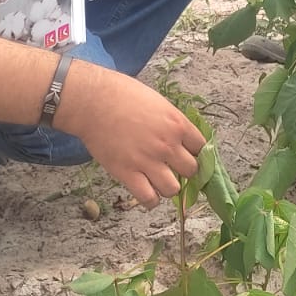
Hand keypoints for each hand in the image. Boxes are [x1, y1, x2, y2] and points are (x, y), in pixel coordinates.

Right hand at [61, 67, 206, 207]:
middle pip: (191, 170)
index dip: (195, 153)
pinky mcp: (127, 173)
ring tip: (158, 181)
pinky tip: (147, 192)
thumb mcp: (158, 102)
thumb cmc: (123, 95)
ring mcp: (148, 161)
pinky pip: (148, 199)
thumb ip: (172, 121)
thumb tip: (182, 136)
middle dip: (184, 171)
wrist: (93, 101)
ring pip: (173, 189)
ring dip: (168, 187)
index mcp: (177, 124)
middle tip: (172, 168)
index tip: (188, 155)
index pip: (201, 148)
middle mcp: (167, 145)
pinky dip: (150, 200)